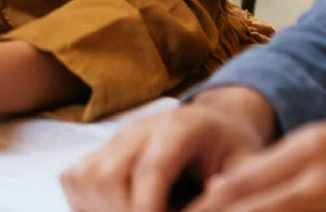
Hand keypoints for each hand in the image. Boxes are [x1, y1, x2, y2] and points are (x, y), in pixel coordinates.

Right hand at [62, 86, 273, 211]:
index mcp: (179, 127)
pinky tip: (116, 211)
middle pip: (109, 175)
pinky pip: (76, 180)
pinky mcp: (99, 151)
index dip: (150, 208)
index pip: (152, 168)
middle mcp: (139, 128)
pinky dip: (89, 205)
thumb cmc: (234, 150)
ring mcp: (115, 138)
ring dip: (103, 210)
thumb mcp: (249, 165)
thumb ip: (234, 188)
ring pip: (86, 178)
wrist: (215, 123)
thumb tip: (213, 195)